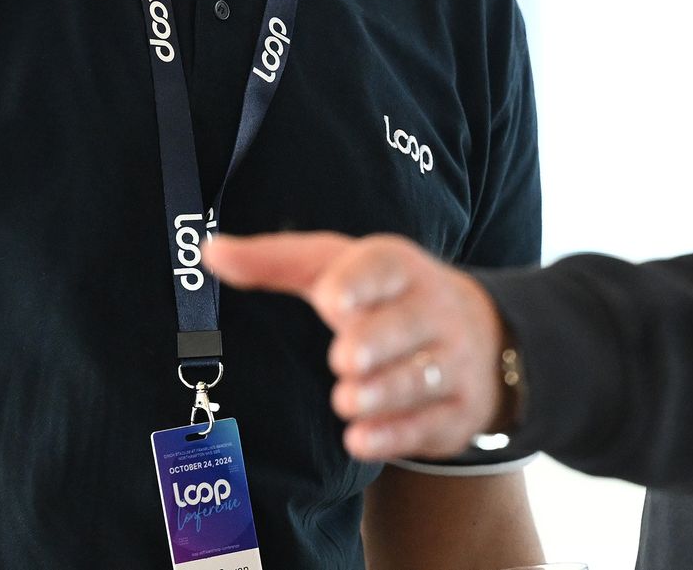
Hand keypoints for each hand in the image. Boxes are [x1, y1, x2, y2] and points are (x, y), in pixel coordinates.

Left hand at [202, 231, 513, 461]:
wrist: (482, 336)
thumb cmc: (383, 295)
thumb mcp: (335, 267)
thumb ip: (273, 261)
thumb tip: (210, 253)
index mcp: (398, 267)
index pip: (383, 267)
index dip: (358, 283)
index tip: (330, 300)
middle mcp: (432, 310)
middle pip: (404, 326)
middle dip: (373, 343)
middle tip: (343, 359)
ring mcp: (452, 361)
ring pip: (419, 378)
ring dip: (380, 393)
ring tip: (347, 399)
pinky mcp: (457, 411)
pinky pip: (426, 426)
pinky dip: (392, 436)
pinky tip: (359, 440)